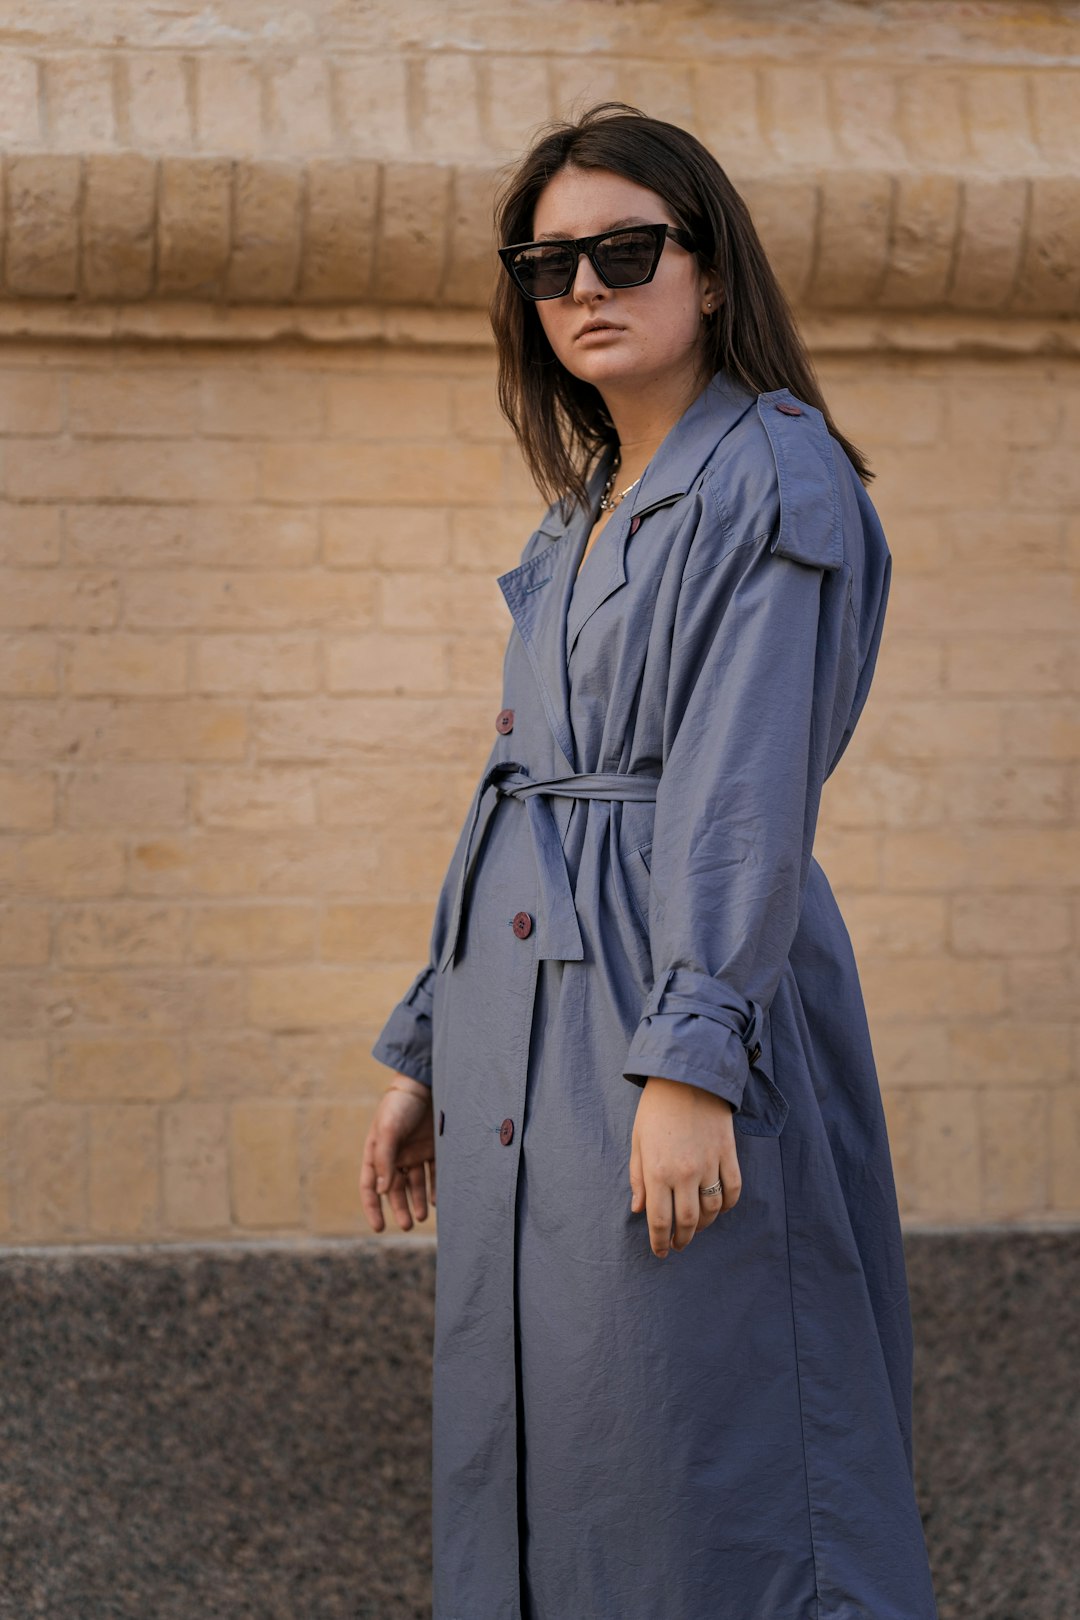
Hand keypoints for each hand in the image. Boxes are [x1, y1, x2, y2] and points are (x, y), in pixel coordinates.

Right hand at [360, 1074, 436, 1233]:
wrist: (425, 1083)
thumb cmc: (400, 1106)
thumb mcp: (388, 1131)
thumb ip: (385, 1160)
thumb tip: (382, 1190)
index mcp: (376, 1153)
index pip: (371, 1186)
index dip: (373, 1207)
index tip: (379, 1227)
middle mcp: (395, 1156)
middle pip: (395, 1190)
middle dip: (400, 1209)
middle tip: (408, 1225)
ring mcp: (414, 1153)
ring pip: (415, 1185)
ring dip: (418, 1201)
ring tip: (423, 1217)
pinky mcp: (432, 1149)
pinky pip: (433, 1174)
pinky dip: (435, 1188)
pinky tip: (438, 1201)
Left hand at [629, 1076, 741, 1257]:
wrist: (687, 1076)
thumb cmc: (656, 1109)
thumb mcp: (637, 1142)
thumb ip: (637, 1178)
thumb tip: (638, 1210)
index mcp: (658, 1171)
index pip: (660, 1221)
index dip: (660, 1242)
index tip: (660, 1252)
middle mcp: (685, 1173)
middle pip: (689, 1222)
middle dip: (682, 1239)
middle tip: (677, 1245)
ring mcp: (710, 1165)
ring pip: (713, 1210)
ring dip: (704, 1225)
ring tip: (696, 1228)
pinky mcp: (728, 1154)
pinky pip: (733, 1190)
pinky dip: (727, 1205)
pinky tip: (719, 1209)